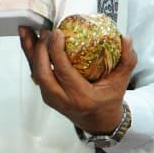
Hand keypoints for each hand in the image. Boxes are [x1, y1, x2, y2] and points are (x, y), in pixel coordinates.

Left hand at [18, 27, 135, 133]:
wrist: (99, 122)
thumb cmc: (109, 100)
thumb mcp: (121, 82)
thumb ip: (127, 60)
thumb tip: (126, 38)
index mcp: (81, 96)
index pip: (64, 71)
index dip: (57, 51)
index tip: (57, 33)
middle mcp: (62, 99)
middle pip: (43, 73)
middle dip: (39, 50)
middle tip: (43, 30)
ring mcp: (51, 98)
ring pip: (35, 72)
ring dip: (29, 50)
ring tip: (26, 29)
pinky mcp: (45, 94)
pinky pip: (35, 72)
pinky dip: (30, 55)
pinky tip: (28, 39)